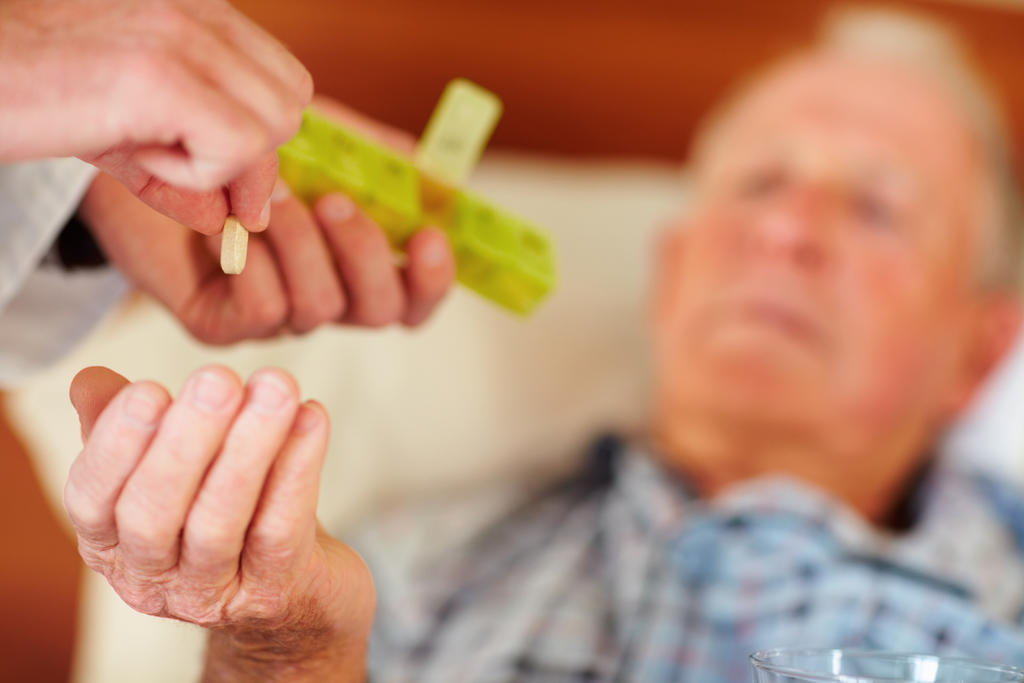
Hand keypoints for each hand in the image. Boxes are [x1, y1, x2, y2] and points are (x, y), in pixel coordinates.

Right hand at [0, 0, 312, 233]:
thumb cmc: (26, 93)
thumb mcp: (119, 134)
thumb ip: (183, 174)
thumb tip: (231, 220)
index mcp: (196, 9)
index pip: (284, 83)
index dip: (254, 138)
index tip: (199, 160)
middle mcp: (197, 9)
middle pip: (289, 106)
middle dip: (245, 155)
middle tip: (167, 154)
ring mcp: (180, 35)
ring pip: (271, 126)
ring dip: (216, 161)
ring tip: (141, 145)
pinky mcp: (158, 73)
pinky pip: (236, 146)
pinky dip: (195, 171)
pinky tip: (132, 149)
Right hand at [64, 366, 372, 680]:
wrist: (298, 591)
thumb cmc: (226, 513)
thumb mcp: (171, 468)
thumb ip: (126, 425)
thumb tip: (91, 380)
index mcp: (109, 542)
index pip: (91, 497)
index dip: (116, 444)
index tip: (150, 389)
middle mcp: (151, 578)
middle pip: (154, 514)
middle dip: (186, 441)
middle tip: (219, 380)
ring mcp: (212, 594)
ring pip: (219, 523)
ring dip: (249, 448)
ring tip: (276, 388)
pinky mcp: (274, 594)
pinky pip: (281, 530)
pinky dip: (298, 469)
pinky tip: (312, 417)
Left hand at [79, 171, 454, 341]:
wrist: (149, 155)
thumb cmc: (240, 151)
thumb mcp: (320, 141)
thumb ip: (375, 158)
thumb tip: (431, 173)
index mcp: (352, 265)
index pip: (412, 299)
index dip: (432, 280)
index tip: (430, 236)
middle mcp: (321, 297)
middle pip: (378, 312)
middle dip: (364, 255)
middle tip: (335, 201)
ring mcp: (274, 317)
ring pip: (317, 307)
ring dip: (300, 244)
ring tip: (271, 191)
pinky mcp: (221, 325)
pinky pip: (261, 309)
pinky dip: (251, 260)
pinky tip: (228, 222)